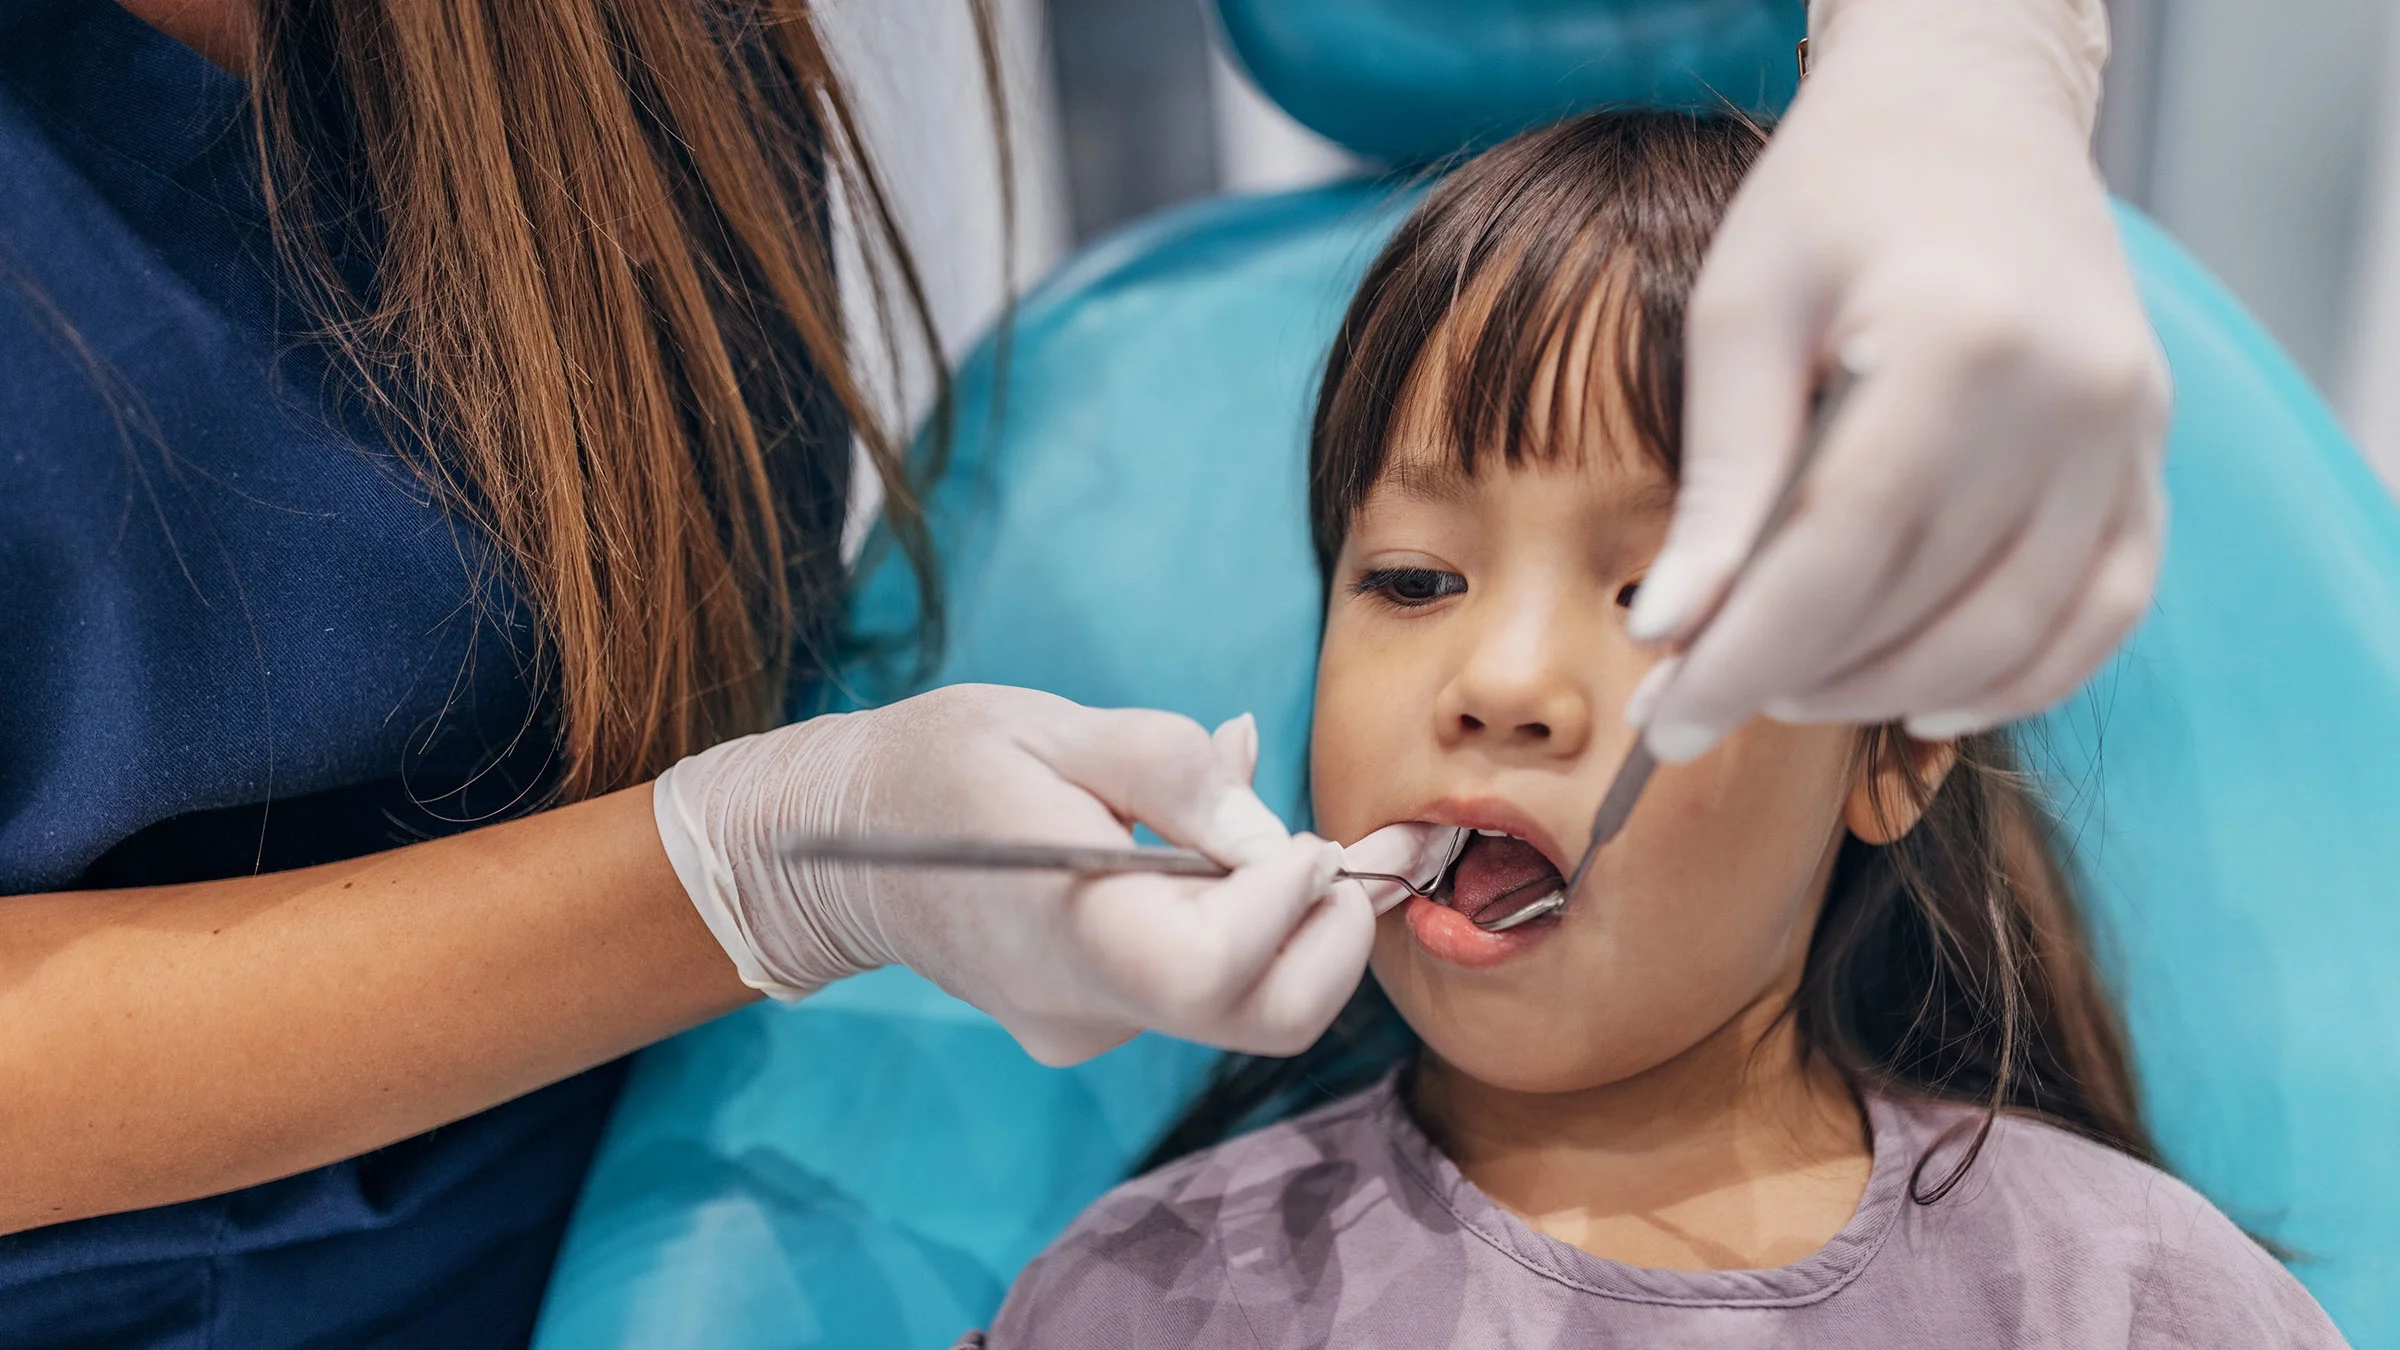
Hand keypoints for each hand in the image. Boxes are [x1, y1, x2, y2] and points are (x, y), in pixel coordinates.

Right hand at [652, 684, 1453, 1063]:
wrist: (837, 852)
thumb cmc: (939, 768)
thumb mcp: (1050, 728)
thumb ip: (1167, 766)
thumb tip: (1267, 822)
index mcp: (1072, 929)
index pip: (1218, 971)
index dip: (1289, 906)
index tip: (1306, 837)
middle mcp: (1087, 1004)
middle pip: (1261, 1017)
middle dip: (1328, 938)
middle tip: (1328, 849)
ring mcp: (1090, 1027)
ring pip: (1241, 1005)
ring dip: (1285, 925)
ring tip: (1249, 829)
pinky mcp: (1095, 1024)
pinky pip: (1198, 987)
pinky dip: (1234, 927)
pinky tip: (1193, 855)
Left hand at [1629, 0, 2170, 758]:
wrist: (1971, 113)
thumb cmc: (1833, 200)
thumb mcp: (1742, 313)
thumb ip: (1721, 481)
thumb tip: (1666, 634)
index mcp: (1956, 342)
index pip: (1841, 554)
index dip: (1745, 655)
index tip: (1665, 717)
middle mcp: (2070, 396)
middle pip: (1921, 606)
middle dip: (1793, 681)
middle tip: (1695, 702)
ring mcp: (2129, 433)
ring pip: (2012, 636)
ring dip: (1887, 694)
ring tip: (1785, 690)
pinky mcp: (2150, 459)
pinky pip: (2104, 617)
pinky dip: (2015, 682)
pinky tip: (1921, 703)